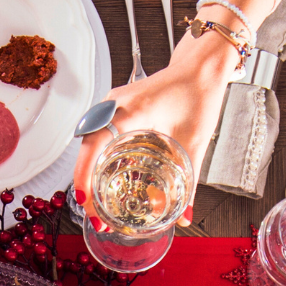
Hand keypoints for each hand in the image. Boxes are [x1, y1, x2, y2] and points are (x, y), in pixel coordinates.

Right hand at [71, 0, 273, 227]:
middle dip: (87, 186)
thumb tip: (184, 215)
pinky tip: (105, 185)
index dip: (85, 174)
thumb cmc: (198, 94)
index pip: (96, 143)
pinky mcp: (116, 111)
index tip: (85, 201)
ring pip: (90, 146)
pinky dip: (97, 163)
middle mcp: (114, 106)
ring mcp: (112, 107)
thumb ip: (189, 181)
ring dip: (90, 177)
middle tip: (97, 218)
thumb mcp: (196, 141)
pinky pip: (98, 139)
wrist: (200, 67)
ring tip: (98, 208)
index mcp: (131, 110)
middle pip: (88, 150)